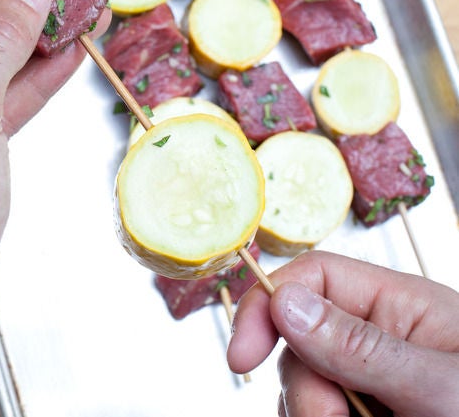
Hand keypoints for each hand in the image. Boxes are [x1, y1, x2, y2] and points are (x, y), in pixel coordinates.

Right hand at [228, 250, 458, 416]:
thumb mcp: (438, 386)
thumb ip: (360, 346)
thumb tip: (287, 304)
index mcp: (401, 306)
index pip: (312, 278)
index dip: (268, 307)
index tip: (242, 357)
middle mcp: (381, 338)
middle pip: (298, 342)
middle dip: (305, 388)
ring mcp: (374, 382)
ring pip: (304, 388)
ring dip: (313, 415)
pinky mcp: (370, 414)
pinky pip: (320, 415)